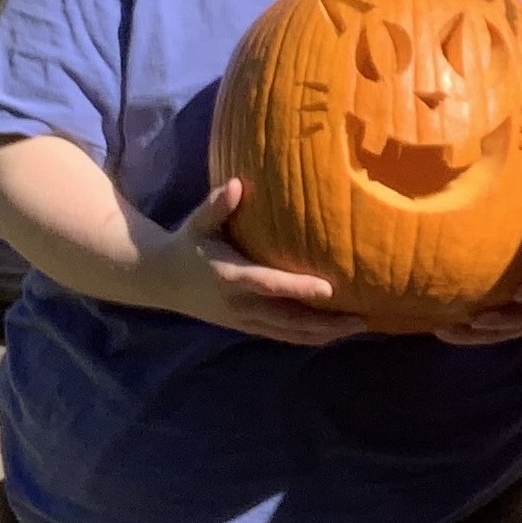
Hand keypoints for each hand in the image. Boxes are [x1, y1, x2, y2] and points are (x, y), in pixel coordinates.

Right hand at [158, 180, 367, 345]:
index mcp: (228, 276)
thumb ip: (217, 206)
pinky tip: (335, 334)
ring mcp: (243, 320)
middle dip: (324, 323)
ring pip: (288, 333)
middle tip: (360, 319)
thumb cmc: (188, 244)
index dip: (297, 288)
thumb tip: (238, 185)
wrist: (161, 280)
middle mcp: (238, 304)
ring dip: (323, 334)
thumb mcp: (197, 223)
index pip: (267, 284)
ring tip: (358, 327)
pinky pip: (281, 336)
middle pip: (286, 320)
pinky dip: (309, 338)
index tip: (328, 289)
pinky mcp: (246, 327)